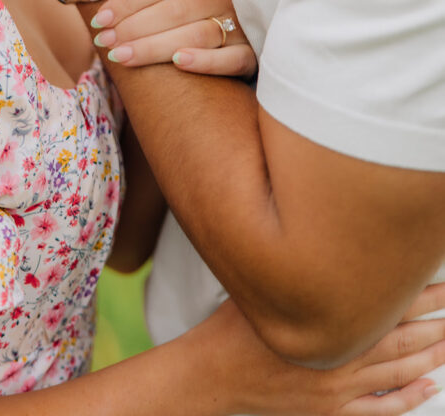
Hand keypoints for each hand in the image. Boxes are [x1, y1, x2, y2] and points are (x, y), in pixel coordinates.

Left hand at [91, 0, 257, 77]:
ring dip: (157, 46)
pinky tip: (179, 64)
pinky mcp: (254, 54)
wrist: (236, 26)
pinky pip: (234, 60)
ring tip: (122, 56)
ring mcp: (245, 23)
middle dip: (135, 26)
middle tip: (104, 41)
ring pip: (199, 34)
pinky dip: (207, 61)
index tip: (100, 17)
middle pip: (178, 9)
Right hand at [196, 287, 444, 415]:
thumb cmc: (232, 328)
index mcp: (324, 323)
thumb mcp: (262, 287)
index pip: (386, 305)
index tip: (442, 280)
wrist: (212, 377)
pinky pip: (382, 409)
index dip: (419, 293)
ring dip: (430, 356)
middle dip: (435, 321)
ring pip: (400, 372)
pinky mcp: (331, 411)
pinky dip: (409, 398)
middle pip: (402, 338)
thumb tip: (311, 235)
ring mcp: (338, 389)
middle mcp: (339, 358)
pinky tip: (429, 386)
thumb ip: (292, 269)